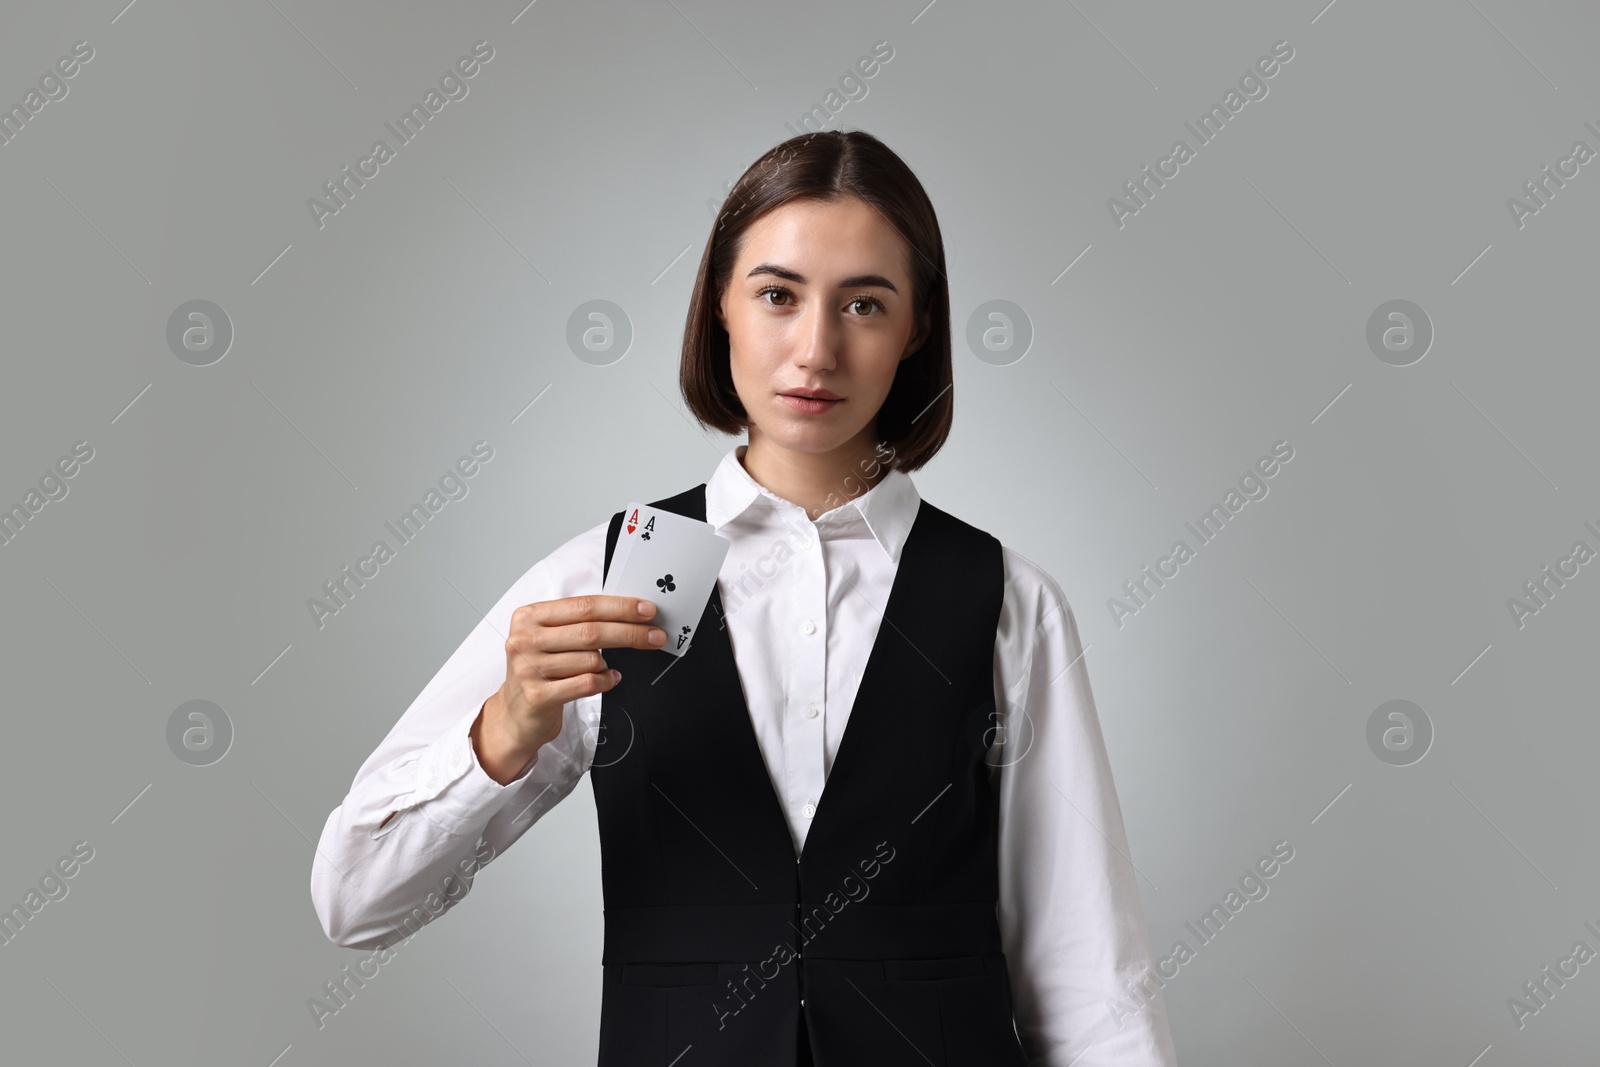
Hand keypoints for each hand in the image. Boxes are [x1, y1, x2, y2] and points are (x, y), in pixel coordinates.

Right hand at [474, 596, 664, 782]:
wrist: (516, 713)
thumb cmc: (539, 670)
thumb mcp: (549, 638)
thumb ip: (578, 623)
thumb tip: (628, 614)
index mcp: (529, 616)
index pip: (584, 606)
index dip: (620, 607)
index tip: (646, 611)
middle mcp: (525, 639)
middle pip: (591, 631)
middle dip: (630, 632)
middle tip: (655, 635)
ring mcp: (529, 668)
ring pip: (591, 659)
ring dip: (608, 664)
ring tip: (606, 667)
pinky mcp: (538, 696)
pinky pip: (586, 683)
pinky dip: (605, 681)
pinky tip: (609, 679)